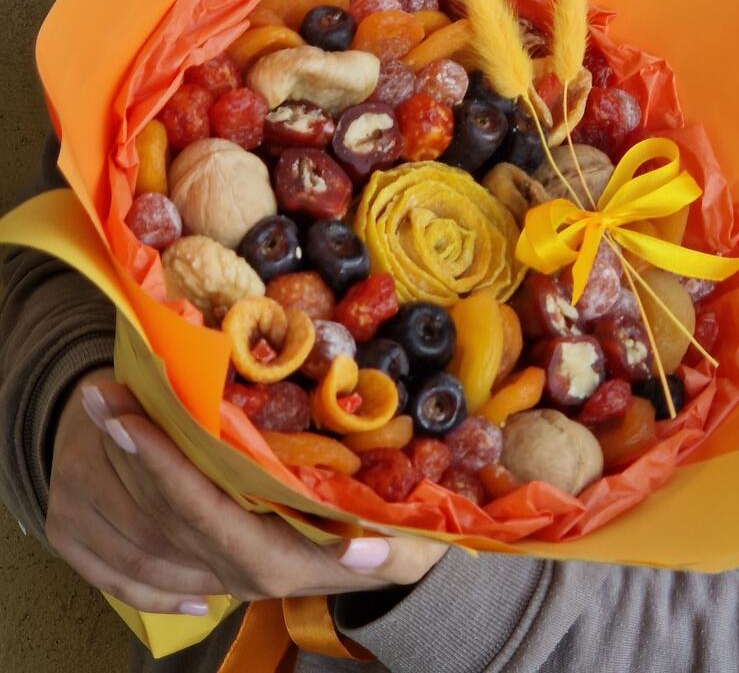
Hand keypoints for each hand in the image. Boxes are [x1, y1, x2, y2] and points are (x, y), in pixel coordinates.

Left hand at [46, 371, 446, 614]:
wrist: (393, 572)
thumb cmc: (403, 543)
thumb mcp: (408, 547)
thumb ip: (390, 552)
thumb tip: (368, 549)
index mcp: (278, 563)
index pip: (205, 516)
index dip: (164, 471)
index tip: (130, 423)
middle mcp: (239, 574)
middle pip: (165, 516)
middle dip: (129, 453)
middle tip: (100, 395)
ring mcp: (223, 571)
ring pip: (151, 525)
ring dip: (119, 464)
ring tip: (102, 404)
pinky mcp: (216, 561)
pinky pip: (155, 530)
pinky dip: (131, 488)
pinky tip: (115, 450)